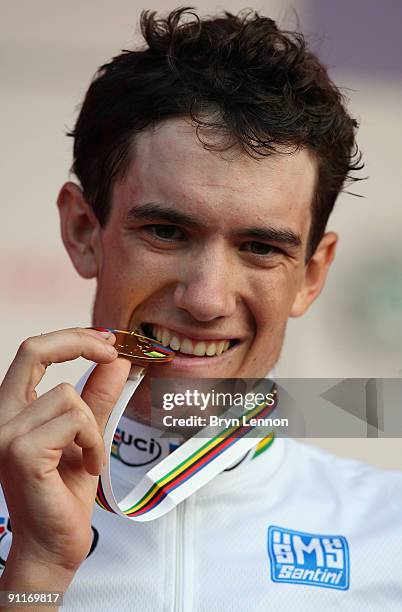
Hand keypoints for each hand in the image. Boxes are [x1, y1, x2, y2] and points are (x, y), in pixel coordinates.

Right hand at [0, 328, 130, 574]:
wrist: (55, 544)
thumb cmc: (66, 491)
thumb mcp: (87, 434)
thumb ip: (98, 397)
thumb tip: (117, 361)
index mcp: (13, 409)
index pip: (32, 352)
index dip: (70, 336)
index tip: (106, 340)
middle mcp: (1, 417)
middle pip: (34, 350)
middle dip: (80, 341)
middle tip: (114, 352)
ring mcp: (7, 434)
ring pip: (69, 395)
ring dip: (94, 425)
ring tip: (92, 456)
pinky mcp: (23, 451)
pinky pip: (76, 421)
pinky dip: (93, 441)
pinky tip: (89, 466)